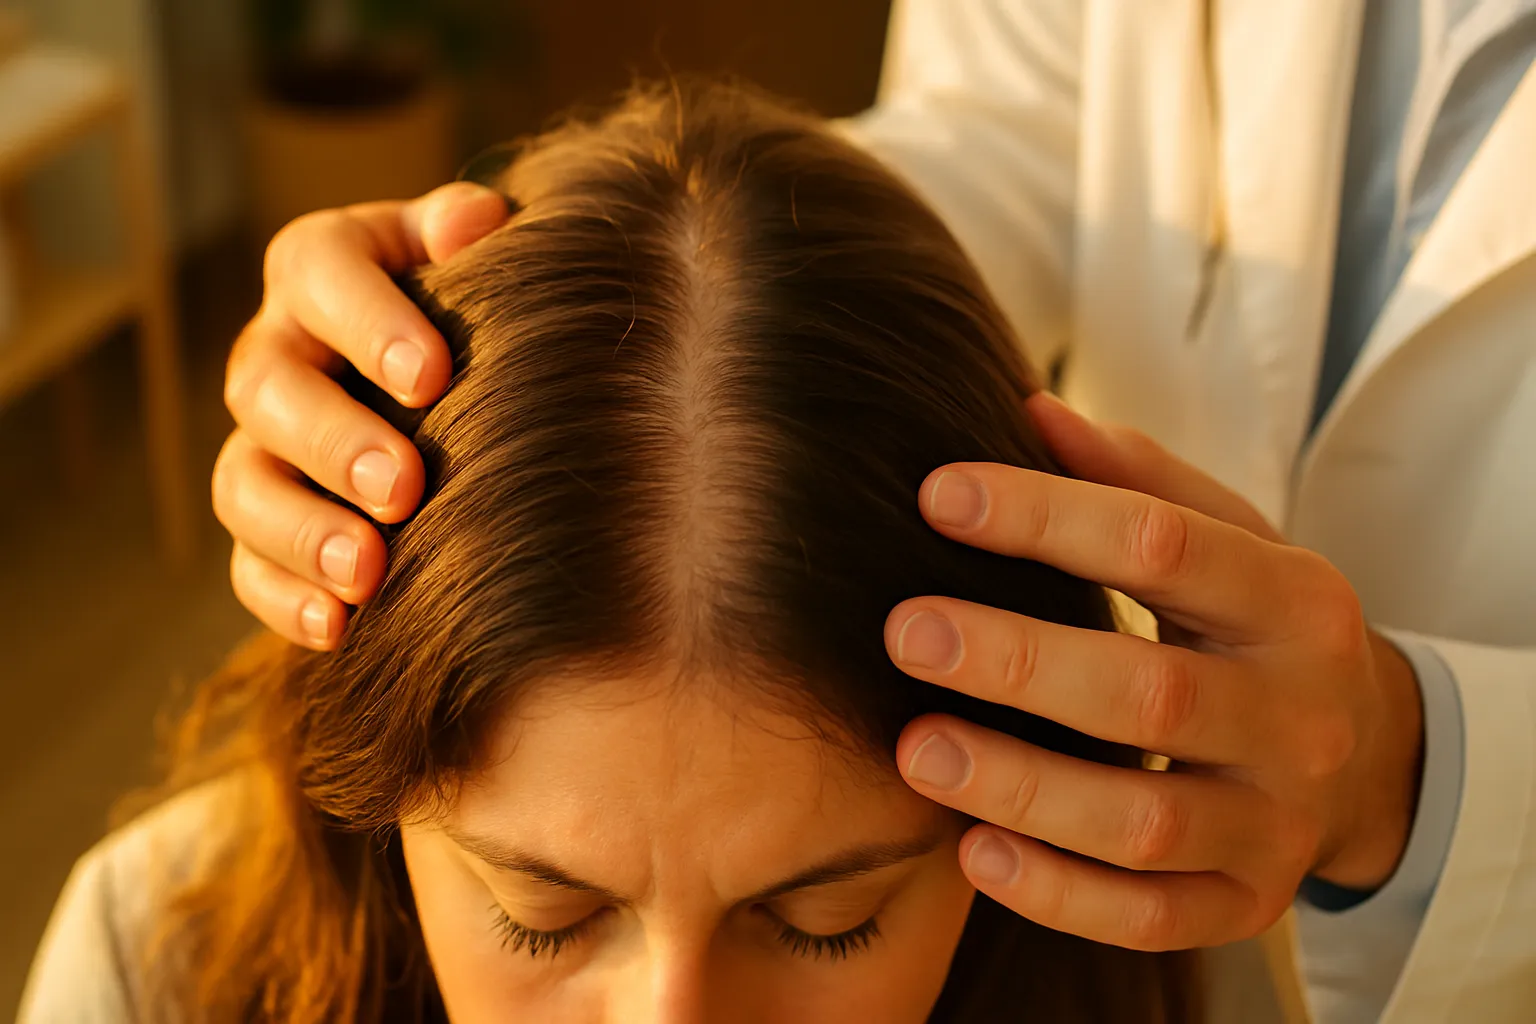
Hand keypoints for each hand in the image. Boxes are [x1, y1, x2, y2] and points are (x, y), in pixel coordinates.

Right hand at [214, 183, 509, 648]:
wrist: (471, 376)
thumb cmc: (480, 305)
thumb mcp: (479, 254)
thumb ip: (471, 233)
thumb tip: (479, 221)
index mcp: (325, 269)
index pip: (320, 272)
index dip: (367, 321)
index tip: (432, 376)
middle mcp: (280, 350)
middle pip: (268, 388)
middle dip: (333, 441)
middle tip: (401, 488)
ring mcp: (265, 442)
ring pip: (243, 484)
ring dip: (301, 531)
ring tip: (366, 571)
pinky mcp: (267, 523)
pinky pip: (249, 565)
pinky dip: (287, 599)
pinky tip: (340, 628)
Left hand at [885, 392, 1424, 949]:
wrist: (1371, 756)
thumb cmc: (1259, 629)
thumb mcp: (1234, 541)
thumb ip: (1139, 480)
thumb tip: (1032, 411)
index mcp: (1294, 601)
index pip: (1165, 546)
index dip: (1047, 517)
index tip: (938, 494)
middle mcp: (1297, 715)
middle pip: (1152, 694)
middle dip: (1019, 663)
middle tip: (907, 631)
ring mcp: (1278, 822)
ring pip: (1143, 823)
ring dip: (1021, 789)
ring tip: (916, 750)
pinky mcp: (1249, 903)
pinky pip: (1149, 918)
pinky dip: (1056, 893)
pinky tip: (973, 850)